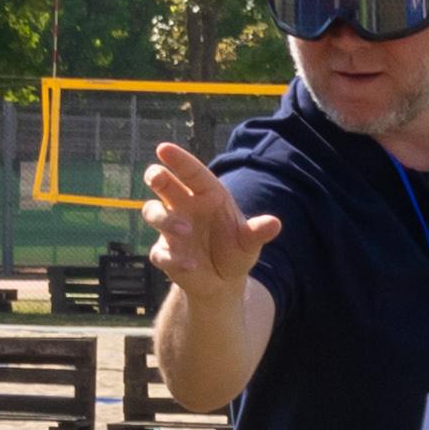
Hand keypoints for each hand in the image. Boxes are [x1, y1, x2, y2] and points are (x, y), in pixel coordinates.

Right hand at [138, 142, 270, 299]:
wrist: (223, 281)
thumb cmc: (235, 250)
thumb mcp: (249, 242)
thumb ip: (257, 232)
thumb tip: (274, 224)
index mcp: (206, 195)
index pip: (191, 172)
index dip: (178, 160)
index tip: (163, 148)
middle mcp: (185, 206)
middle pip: (162, 183)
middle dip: (157, 176)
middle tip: (157, 177)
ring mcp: (171, 229)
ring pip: (153, 212)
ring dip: (166, 219)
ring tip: (186, 231)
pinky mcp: (165, 253)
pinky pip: (160, 251)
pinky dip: (172, 257)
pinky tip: (191, 265)